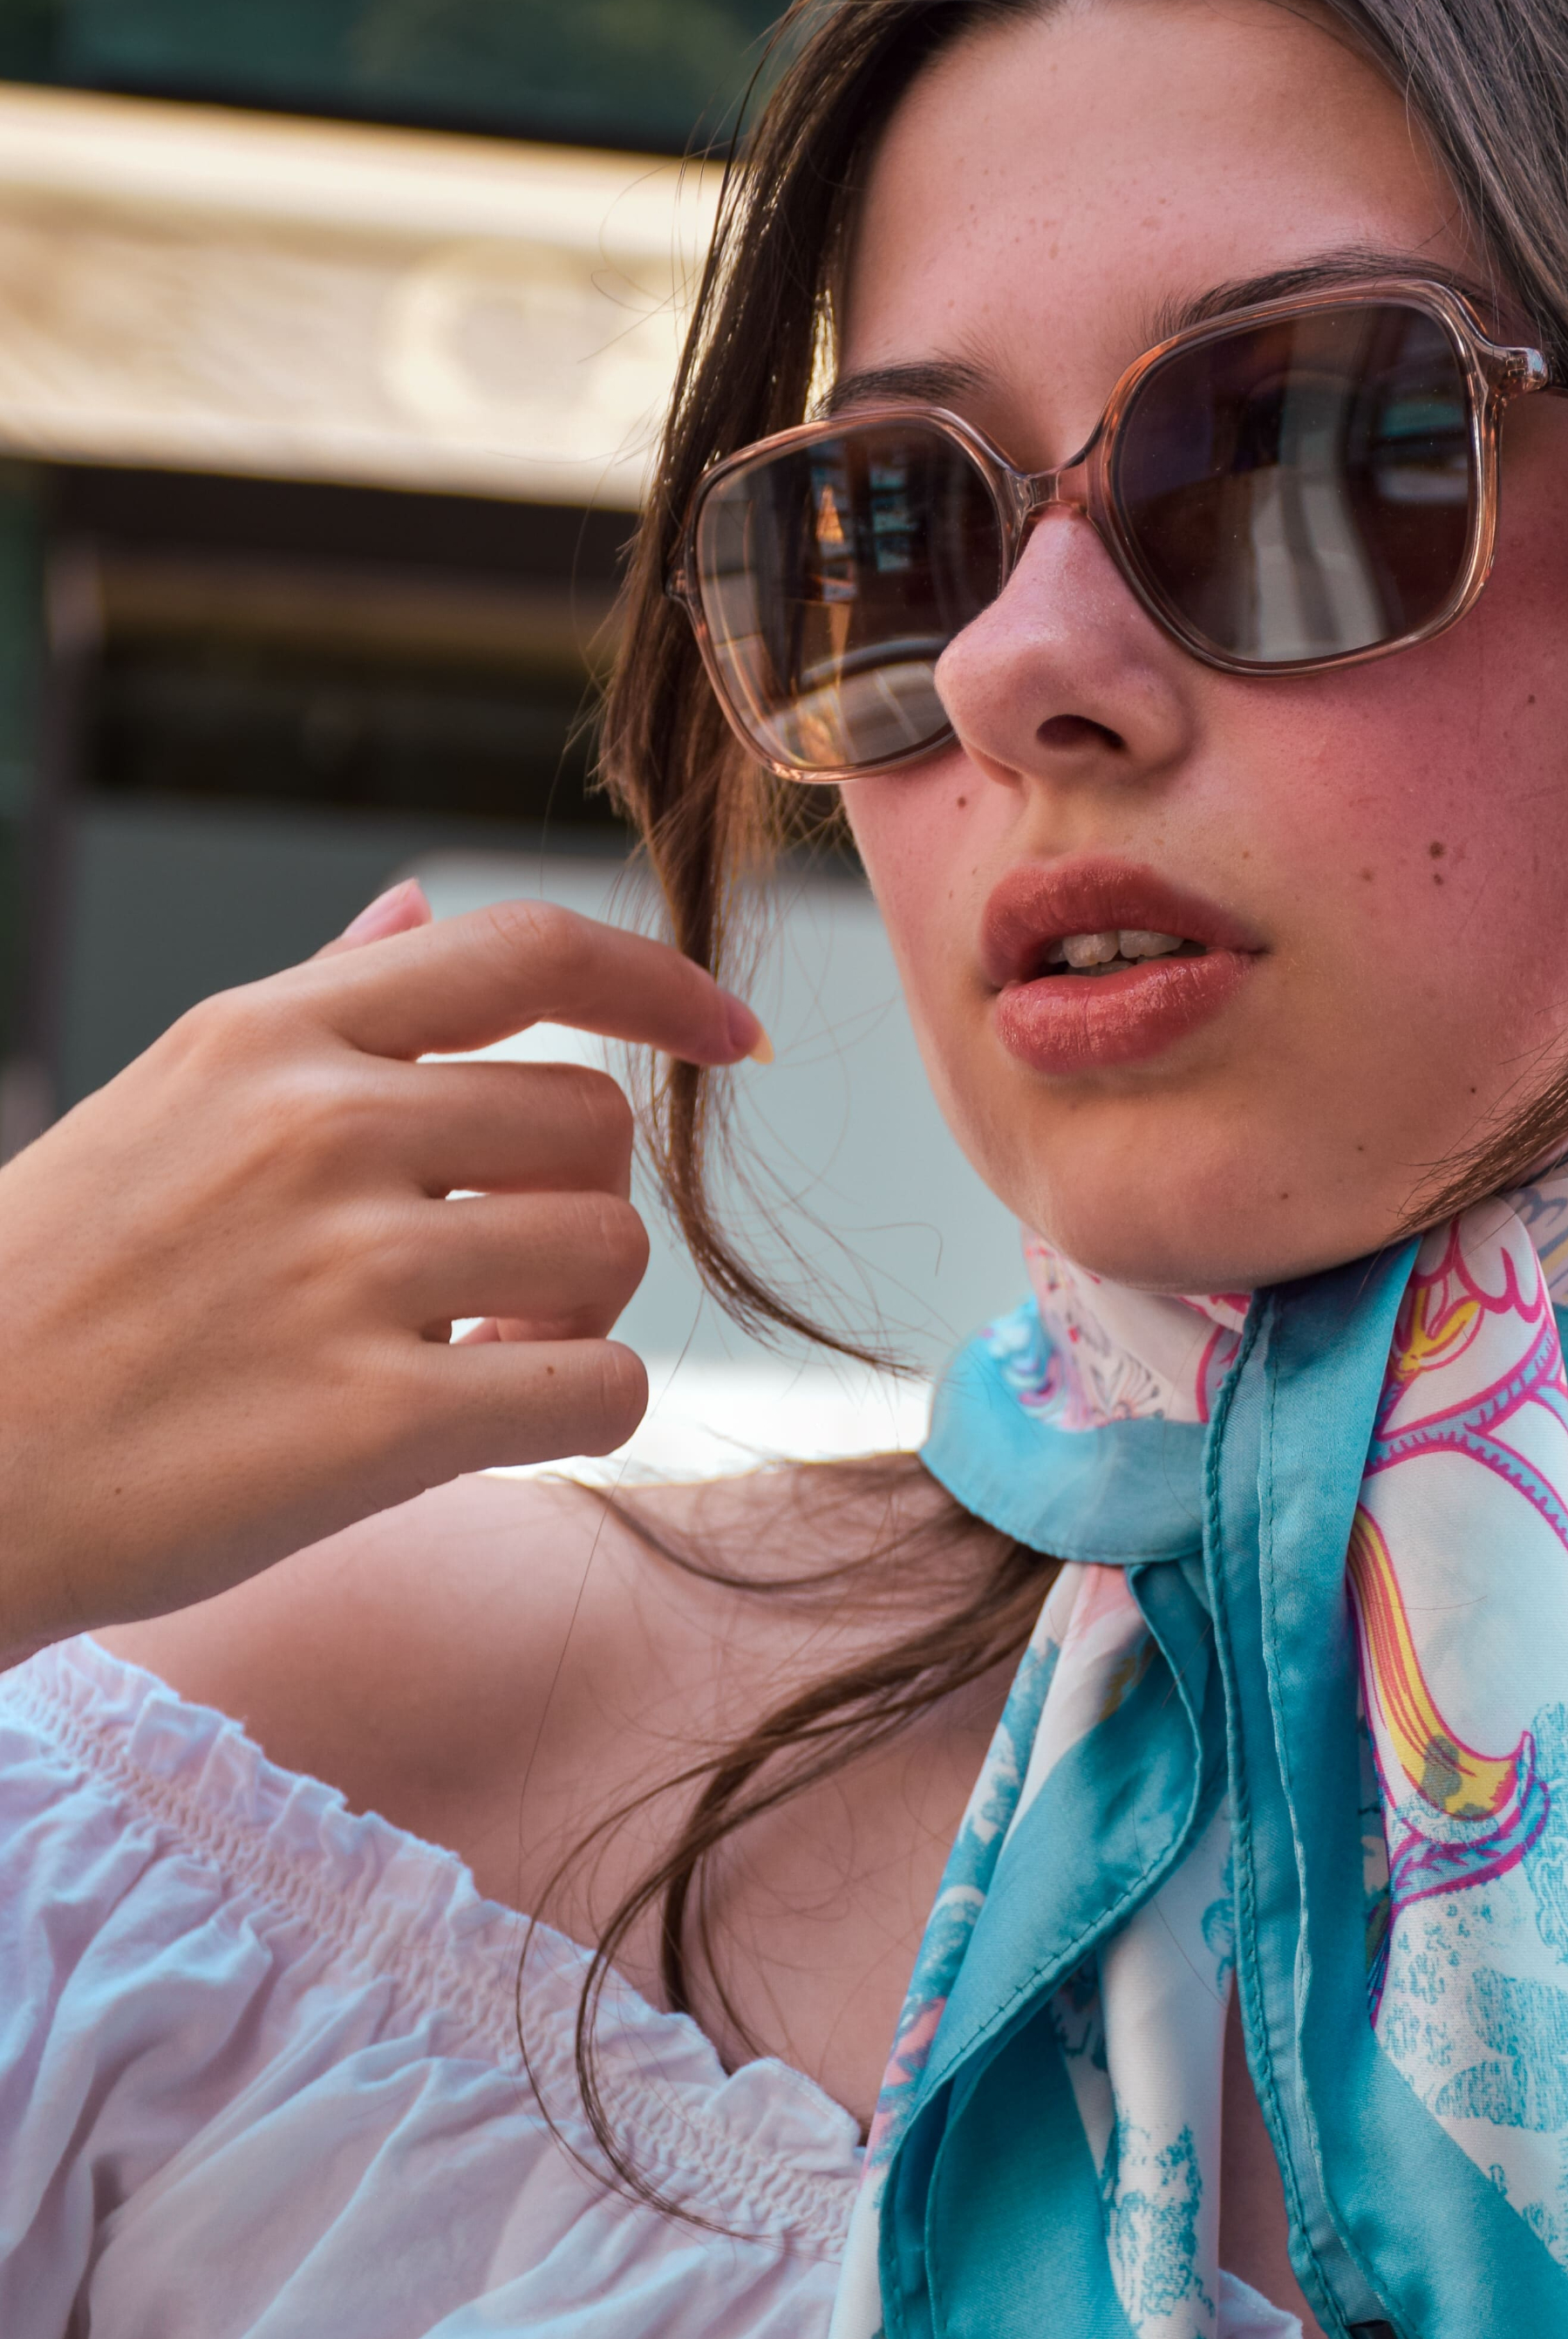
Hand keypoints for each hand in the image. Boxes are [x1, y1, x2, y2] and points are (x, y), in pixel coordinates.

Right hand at [0, 883, 767, 1659]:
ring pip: (610, 1250)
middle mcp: (319, 1129)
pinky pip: (598, 1390)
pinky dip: (578, 1410)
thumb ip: (313, 1008)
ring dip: (576, 1312)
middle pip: (594, 1122)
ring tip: (473, 1352)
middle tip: (489, 1279)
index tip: (728, 1034)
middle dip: (573, 1204)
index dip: (659, 984)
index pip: (522, 950)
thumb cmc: (50, 1295)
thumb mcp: (161, 1101)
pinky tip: (484, 1422)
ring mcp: (348, 1273)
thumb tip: (419, 914)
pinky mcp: (374, 1424)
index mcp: (268, 1038)